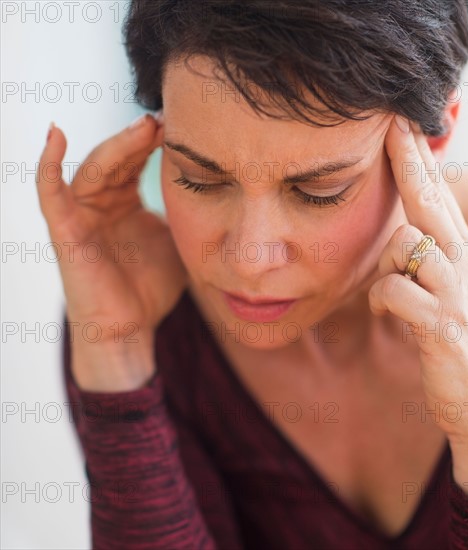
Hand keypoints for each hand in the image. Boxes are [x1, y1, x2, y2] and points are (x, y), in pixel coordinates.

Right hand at [36, 114, 187, 389]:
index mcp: (125, 204)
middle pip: (117, 159)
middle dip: (140, 138)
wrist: (130, 328)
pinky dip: (48, 164)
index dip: (154, 142)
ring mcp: (82, 215)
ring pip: (94, 169)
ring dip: (117, 146)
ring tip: (144, 127)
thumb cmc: (150, 288)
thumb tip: (208, 191)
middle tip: (166, 120)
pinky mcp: (66, 232)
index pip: (136, 162)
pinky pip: (51, 194)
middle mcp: (101, 204)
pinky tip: (55, 134)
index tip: (182, 126)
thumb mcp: (175, 242)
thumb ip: (182, 215)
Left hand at [367, 115, 467, 489]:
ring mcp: (457, 290)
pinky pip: (392, 290)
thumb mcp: (447, 288)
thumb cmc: (453, 336)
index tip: (402, 122)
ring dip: (385, 268)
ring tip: (390, 294)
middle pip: (430, 199)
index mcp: (463, 250)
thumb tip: (401, 230)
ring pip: (403, 244)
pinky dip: (379, 300)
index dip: (420, 157)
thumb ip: (429, 256)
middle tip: (392, 124)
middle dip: (410, 160)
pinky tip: (385, 314)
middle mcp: (465, 260)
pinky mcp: (442, 322)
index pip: (438, 194)